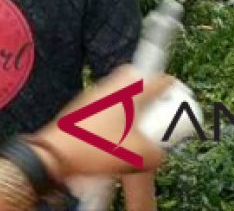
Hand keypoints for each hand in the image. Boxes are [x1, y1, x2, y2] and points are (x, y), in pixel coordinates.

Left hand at [31, 67, 177, 179]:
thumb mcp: (137, 156)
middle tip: (155, 110)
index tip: (178, 96)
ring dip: (132, 104)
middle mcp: (113, 86)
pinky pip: (105, 103)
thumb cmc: (95, 149)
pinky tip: (113, 136)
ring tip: (135, 128)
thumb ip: (157, 153)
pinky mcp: (81, 106)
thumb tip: (159, 152)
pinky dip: (115, 114)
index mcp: (131, 91)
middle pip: (138, 78)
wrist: (55, 155)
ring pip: (121, 91)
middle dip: (149, 92)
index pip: (160, 79)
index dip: (173, 88)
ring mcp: (94, 94)